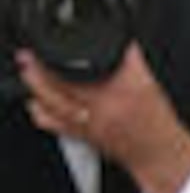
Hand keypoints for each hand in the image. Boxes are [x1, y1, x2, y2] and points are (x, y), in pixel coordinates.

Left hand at [21, 24, 189, 192]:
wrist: (157, 153)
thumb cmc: (155, 121)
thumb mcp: (148, 83)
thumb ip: (131, 59)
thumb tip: (120, 38)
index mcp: (119, 92)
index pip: (85, 67)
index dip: (64, 54)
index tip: (53, 46)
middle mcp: (100, 109)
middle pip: (56, 86)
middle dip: (38, 70)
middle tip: (29, 59)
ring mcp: (87, 124)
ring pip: (48, 104)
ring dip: (36, 87)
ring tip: (31, 74)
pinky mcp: (80, 135)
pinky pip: (50, 122)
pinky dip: (39, 109)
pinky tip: (39, 100)